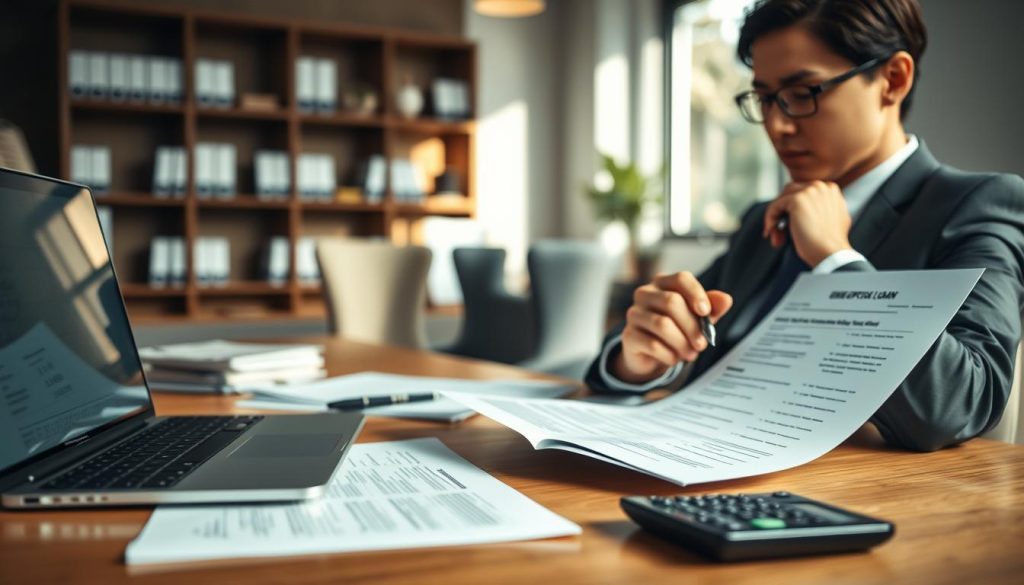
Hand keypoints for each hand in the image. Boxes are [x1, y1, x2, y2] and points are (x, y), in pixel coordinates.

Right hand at [612, 272, 732, 383]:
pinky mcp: (628, 336)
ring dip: (682, 343)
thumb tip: (726, 299)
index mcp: (663, 284)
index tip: (706, 312)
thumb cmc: (677, 330)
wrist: (651, 355)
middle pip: (672, 302)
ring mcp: (634, 314)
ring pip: (662, 325)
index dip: (696, 294)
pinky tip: (674, 358)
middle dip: (692, 326)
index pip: (681, 279)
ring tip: (691, 354)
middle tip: (702, 344)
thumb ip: (712, 308)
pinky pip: (652, 344)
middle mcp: (645, 294)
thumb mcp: (698, 318)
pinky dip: (669, 355)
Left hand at [763, 180, 853, 265]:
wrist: (830, 253)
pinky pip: (774, 206)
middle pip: (790, 192)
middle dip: (783, 212)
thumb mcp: (833, 220)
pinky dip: (770, 218)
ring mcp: (809, 191)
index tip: (788, 226)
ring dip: (775, 216)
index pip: (802, 192)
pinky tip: (770, 233)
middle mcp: (820, 186)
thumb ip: (823, 209)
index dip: (792, 209)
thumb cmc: (829, 244)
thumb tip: (808, 210)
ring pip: (781, 199)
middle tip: (779, 232)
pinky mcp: (797, 199)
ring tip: (776, 235)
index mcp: (830, 189)